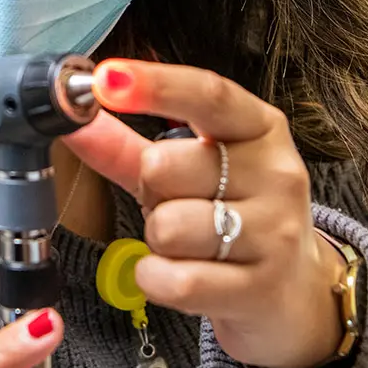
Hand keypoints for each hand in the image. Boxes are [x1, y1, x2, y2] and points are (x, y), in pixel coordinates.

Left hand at [64, 60, 347, 367]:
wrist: (293, 289)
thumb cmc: (234, 214)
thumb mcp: (186, 170)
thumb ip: (125, 144)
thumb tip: (73, 117)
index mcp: (259, 129)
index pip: (209, 95)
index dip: (154, 85)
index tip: (105, 77)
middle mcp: (276, 174)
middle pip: (164, 166)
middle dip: (150, 190)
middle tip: (176, 203)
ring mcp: (276, 233)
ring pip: (167, 227)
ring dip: (157, 239)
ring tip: (187, 243)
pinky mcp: (263, 289)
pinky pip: (175, 280)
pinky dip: (157, 279)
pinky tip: (180, 275)